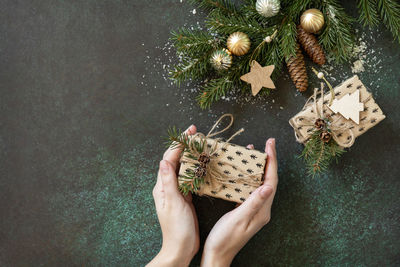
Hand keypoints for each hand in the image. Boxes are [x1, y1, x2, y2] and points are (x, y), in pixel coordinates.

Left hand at [147, 125, 199, 266]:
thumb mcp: (174, 203)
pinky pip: (189, 178)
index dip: (179, 144)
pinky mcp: (185, 198)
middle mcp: (168, 186)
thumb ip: (169, 181)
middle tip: (196, 133)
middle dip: (184, 145)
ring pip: (182, 167)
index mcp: (163, 186)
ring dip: (190, 154)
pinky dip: (195, 168)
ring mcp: (176, 192)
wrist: (181, 248)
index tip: (190, 132)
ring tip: (200, 144)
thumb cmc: (177, 228)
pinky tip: (202, 164)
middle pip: (175, 160)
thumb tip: (164, 160)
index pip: (169, 159)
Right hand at [201, 138, 277, 266]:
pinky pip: (251, 187)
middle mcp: (262, 208)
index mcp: (262, 210)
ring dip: (259, 166)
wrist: (217, 255)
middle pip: (268, 179)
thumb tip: (267, 186)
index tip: (269, 145)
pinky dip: (249, 175)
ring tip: (253, 151)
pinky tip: (242, 170)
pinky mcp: (245, 209)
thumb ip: (253, 203)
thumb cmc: (225, 239)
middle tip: (266, 143)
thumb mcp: (238, 219)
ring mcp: (254, 209)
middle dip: (268, 160)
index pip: (271, 181)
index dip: (272, 162)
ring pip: (260, 182)